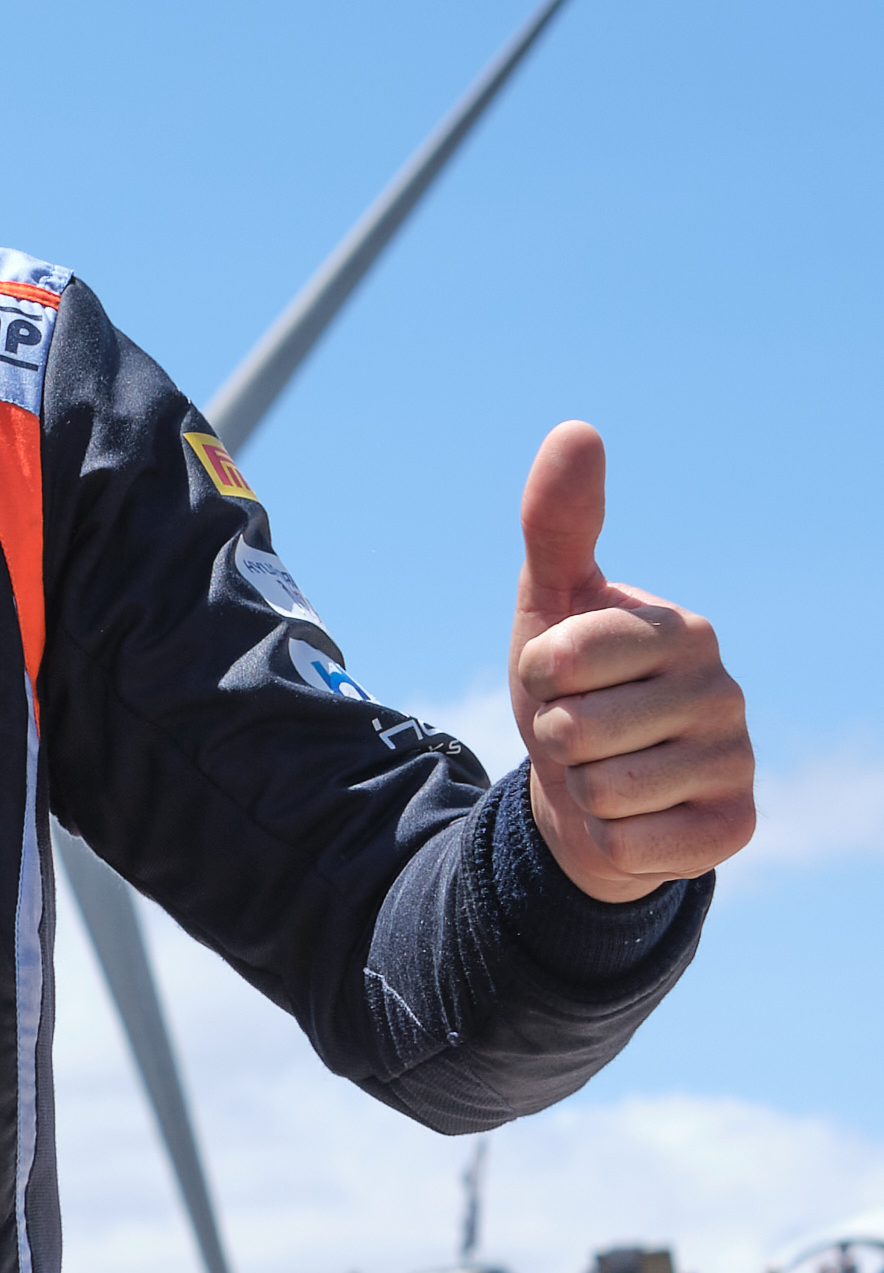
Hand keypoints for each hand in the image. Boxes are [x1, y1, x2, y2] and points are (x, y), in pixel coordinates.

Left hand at [509, 421, 754, 901]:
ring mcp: (736, 761)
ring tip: (604, 772)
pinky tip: (634, 819)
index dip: (536, 675)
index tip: (558, 675)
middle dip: (556, 738)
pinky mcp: (732, 828)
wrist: (589, 793)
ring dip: (581, 790)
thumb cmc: (570, 689)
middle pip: (578, 727)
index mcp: (682, 630)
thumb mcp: (549, 605)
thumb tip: (577, 428)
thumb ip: (557, 524)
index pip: (560, 656)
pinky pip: (633, 844)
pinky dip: (611, 839)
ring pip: (603, 789)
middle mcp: (723, 690)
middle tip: (581, 734)